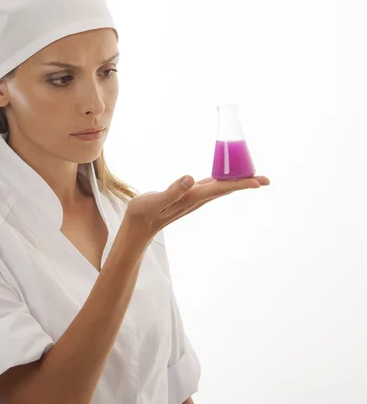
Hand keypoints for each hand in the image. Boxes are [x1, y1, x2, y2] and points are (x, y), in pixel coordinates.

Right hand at [125, 174, 269, 237]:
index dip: (240, 184)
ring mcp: (193, 199)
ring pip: (220, 189)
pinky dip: (222, 181)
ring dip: (236, 183)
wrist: (138, 226)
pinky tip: (225, 178)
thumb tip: (190, 179)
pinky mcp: (188, 197)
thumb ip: (172, 191)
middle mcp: (196, 199)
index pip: (220, 188)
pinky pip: (210, 188)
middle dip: (245, 183)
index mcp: (191, 197)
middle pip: (226, 189)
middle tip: (266, 179)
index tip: (258, 181)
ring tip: (252, 177)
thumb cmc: (143, 212)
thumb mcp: (154, 200)